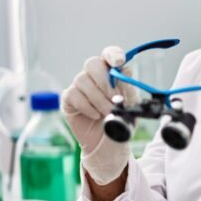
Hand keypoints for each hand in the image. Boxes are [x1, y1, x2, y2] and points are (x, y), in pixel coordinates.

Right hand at [60, 46, 137, 184]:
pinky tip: (95, 115)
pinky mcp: (69, 100)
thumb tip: (124, 74)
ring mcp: (80, 87)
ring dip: (98, 98)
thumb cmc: (121, 123)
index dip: (112, 54)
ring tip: (107, 113)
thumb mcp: (132, 106)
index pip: (109, 55)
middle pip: (92, 63)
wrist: (109, 146)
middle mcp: (94, 77)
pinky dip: (87, 106)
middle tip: (114, 99)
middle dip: (104, 81)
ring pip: (82, 80)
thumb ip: (128, 89)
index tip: (118, 62)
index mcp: (112, 73)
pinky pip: (73, 94)